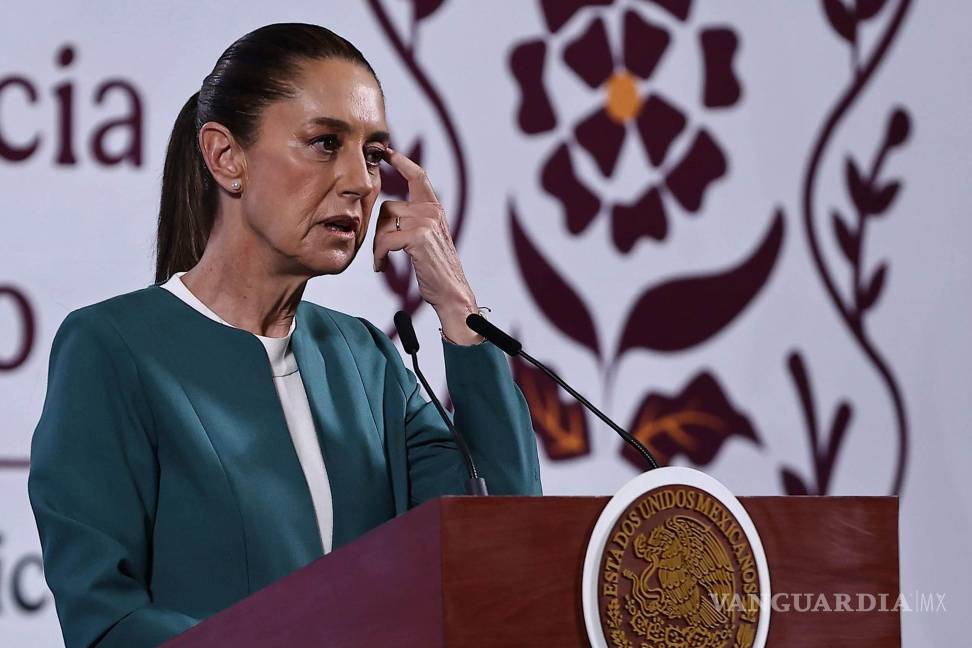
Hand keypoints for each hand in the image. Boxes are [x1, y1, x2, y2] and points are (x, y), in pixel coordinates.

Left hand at [374, 148, 483, 344]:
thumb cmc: (435, 271)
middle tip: (381, 253)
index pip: (417, 176)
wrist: (451, 294)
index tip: (386, 152)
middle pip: (387, 206)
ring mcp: (426, 222)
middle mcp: (432, 211)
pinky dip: (379, 256)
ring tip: (383, 262)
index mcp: (434, 209)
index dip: (401, 161)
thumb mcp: (426, 240)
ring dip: (378, 246)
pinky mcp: (419, 236)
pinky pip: (385, 240)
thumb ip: (413, 221)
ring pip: (383, 223)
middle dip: (379, 230)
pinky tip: (383, 268)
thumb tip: (389, 211)